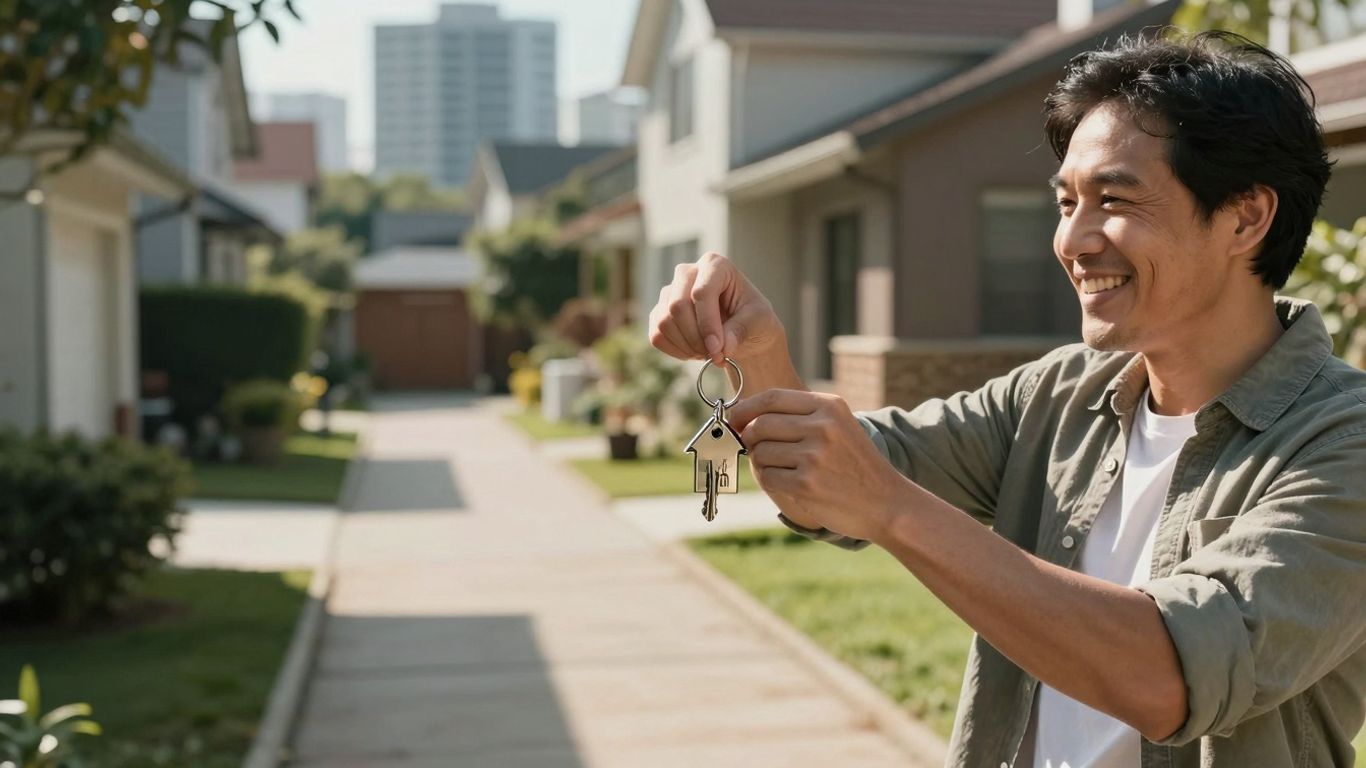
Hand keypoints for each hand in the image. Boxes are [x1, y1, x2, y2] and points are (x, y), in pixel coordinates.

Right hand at [647, 252, 784, 364]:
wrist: (744, 331)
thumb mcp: (759, 321)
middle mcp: (687, 273)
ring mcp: (670, 292)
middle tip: (715, 355)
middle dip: (696, 338)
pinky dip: (676, 351)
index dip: (708, 324)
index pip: (701, 293)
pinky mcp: (659, 312)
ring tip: (709, 353)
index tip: (719, 350)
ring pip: (664, 322)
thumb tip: (721, 348)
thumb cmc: (754, 319)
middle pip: (677, 306)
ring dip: (687, 346)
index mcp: (715, 264)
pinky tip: (694, 352)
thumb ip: (740, 331)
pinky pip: (656, 335)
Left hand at [730, 389, 905, 542]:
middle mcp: (822, 427)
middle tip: (753, 449)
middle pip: (760, 425)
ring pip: (761, 452)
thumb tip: (746, 418)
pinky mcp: (807, 484)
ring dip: (762, 463)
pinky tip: (790, 484)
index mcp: (829, 406)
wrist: (888, 503)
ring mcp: (815, 456)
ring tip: (783, 469)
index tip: (734, 419)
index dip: (746, 408)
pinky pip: (768, 477)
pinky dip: (771, 481)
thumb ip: (799, 418)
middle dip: (749, 438)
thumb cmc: (856, 466)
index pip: (772, 397)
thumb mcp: (839, 427)